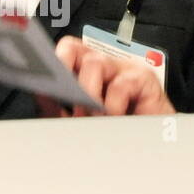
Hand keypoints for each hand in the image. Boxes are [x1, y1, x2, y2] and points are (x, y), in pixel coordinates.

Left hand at [38, 36, 175, 116]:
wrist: (150, 145)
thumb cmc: (115, 128)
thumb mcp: (80, 119)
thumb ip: (59, 107)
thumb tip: (42, 93)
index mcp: (83, 68)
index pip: (63, 50)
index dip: (53, 59)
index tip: (44, 75)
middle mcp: (101, 63)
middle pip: (74, 48)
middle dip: (66, 72)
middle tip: (67, 98)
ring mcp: (122, 67)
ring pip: (95, 63)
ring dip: (88, 92)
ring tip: (89, 114)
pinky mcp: (143, 78)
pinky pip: (121, 83)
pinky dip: (112, 104)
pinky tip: (112, 117)